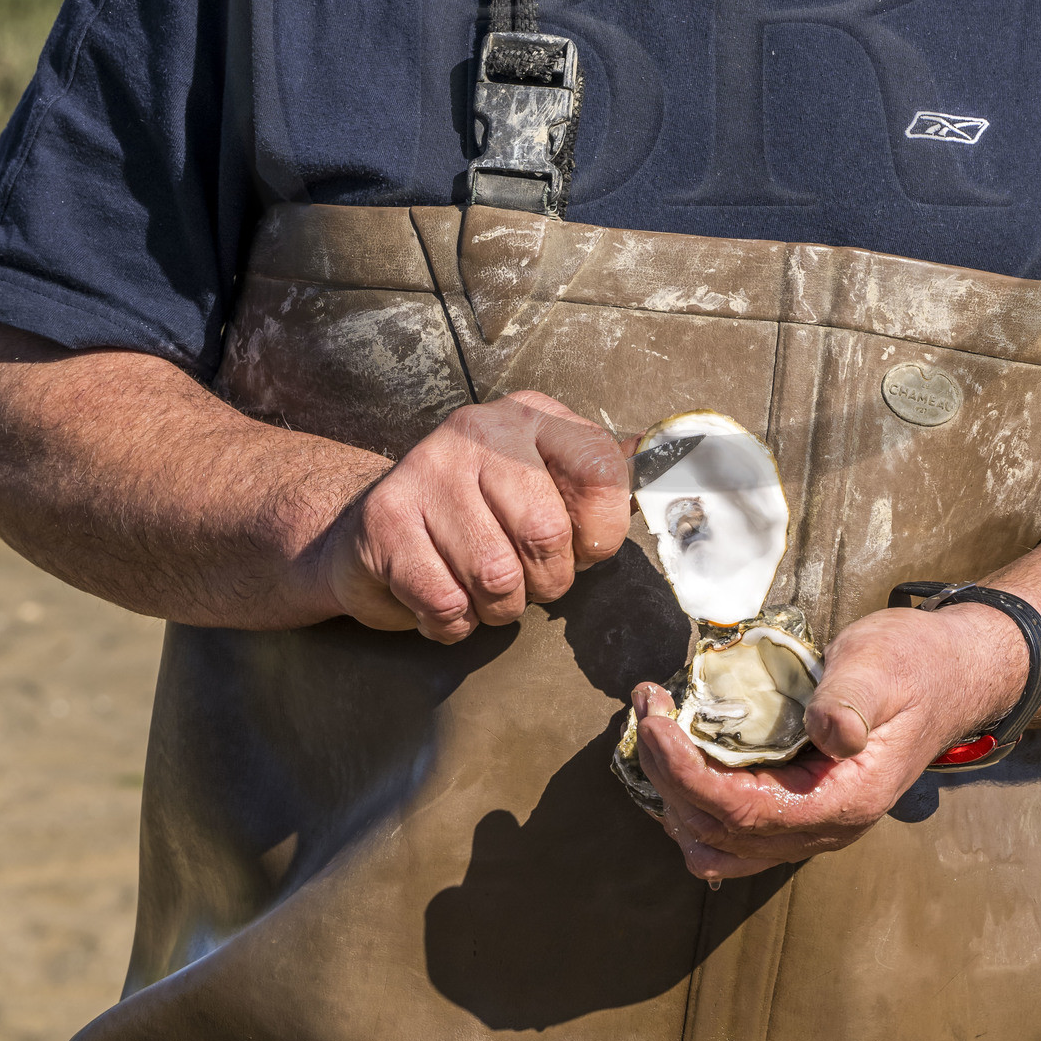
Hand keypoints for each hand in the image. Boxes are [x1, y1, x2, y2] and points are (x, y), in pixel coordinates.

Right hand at [319, 392, 632, 640]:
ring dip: (497, 608)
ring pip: (497, 576)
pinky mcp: (386, 521)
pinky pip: (447, 603)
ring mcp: (427, 470)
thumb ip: (597, 478)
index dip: (600, 533)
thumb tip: (670, 460)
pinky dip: (452, 623)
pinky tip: (441, 596)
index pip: (601, 471)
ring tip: (478, 588)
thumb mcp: (540, 481)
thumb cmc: (473, 515)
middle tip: (523, 579)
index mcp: (531, 418)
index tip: (579, 550)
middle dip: (545, 582)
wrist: (369, 531)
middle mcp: (479, 430)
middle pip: (548, 533)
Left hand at [632, 603, 1028, 878]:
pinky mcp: (795, 805)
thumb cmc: (916, 665)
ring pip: (717, 843)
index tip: (659, 724)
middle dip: (667, 774)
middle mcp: (822, 827)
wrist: (950, 673)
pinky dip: (692, 799)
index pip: (746, 813)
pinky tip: (680, 750)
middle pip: (719, 833)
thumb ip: (850, 702)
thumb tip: (826, 731)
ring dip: (673, 793)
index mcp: (845, 801)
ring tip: (655, 726)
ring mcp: (808, 823)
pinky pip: (730, 828)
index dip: (689, 775)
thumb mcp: (882, 668)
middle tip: (648, 704)